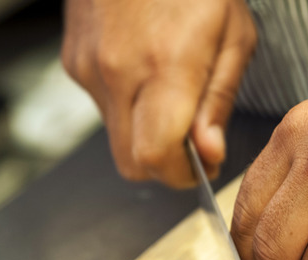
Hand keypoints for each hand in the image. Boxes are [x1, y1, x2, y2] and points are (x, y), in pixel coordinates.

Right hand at [62, 0, 255, 185]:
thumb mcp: (234, 36)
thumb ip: (218, 101)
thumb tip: (208, 153)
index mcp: (166, 66)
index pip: (157, 158)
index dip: (182, 176)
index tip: (202, 167)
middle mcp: (118, 73)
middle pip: (130, 163)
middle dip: (164, 165)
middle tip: (191, 143)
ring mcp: (88, 67)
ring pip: (115, 138)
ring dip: (144, 134)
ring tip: (171, 93)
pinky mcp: (73, 60)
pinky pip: (102, 107)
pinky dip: (127, 106)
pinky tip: (146, 72)